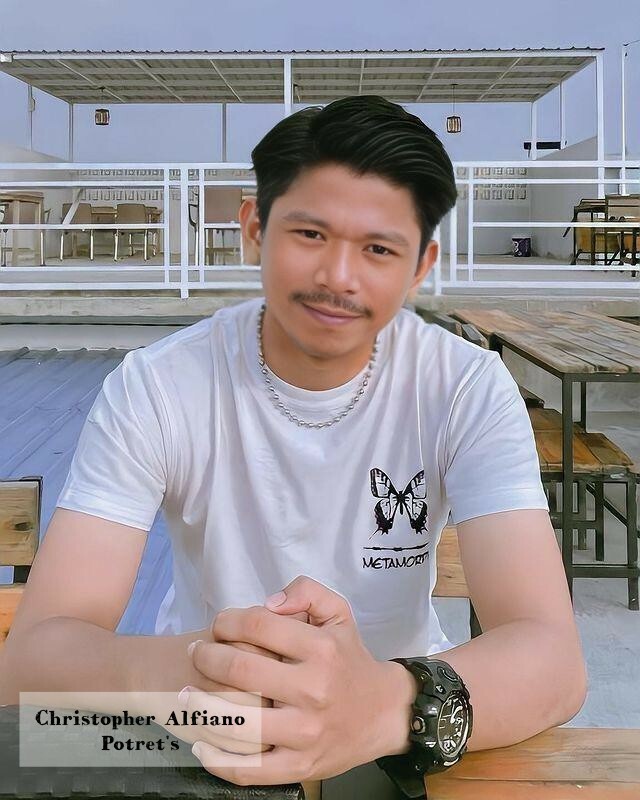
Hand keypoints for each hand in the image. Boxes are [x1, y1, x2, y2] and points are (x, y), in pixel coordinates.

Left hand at [183, 576, 414, 785]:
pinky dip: (218, 760)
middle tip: (196, 653)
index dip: (228, 621)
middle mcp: (313, 690)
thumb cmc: (351, 659)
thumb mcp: (339, 613)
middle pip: (241, 670)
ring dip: (201, 707)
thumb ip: (306, 592)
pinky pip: (250, 769)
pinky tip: (201, 745)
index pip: (259, 626)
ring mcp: (305, 733)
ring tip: (186, 696)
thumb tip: (268, 603)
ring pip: (238, 722)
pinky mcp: (300, 766)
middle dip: (207, 657)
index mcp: (321, 649)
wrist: (385, 714)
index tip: (218, 624)